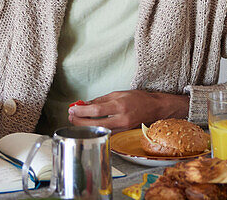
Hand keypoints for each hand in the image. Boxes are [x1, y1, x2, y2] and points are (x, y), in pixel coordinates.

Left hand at [68, 90, 188, 130]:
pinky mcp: (123, 133)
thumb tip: (85, 104)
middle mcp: (121, 118)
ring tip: (76, 119)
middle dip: (80, 120)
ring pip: (99, 130)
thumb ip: (101, 100)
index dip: (82, 111)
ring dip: (86, 125)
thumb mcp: (118, 93)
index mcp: (120, 105)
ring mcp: (123, 128)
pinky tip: (88, 124)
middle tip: (71, 115)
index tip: (72, 108)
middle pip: (96, 123)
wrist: (155, 108)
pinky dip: (95, 128)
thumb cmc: (137, 98)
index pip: (97, 110)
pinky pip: (106, 132)